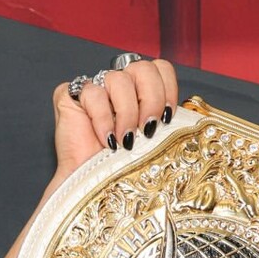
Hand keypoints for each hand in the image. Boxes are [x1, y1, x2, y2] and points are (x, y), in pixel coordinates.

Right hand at [51, 55, 180, 176]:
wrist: (92, 189)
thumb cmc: (123, 169)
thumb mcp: (154, 143)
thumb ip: (165, 122)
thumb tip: (188, 120)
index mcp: (141, 91)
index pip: (160, 68)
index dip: (168, 88)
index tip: (168, 117)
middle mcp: (120, 86)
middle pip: (143, 68)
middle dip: (151, 99)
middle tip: (149, 128)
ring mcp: (95, 88)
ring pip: (118, 79)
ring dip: (127, 113)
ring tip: (127, 141)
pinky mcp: (70, 95)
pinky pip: (92, 93)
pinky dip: (103, 119)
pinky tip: (108, 140)